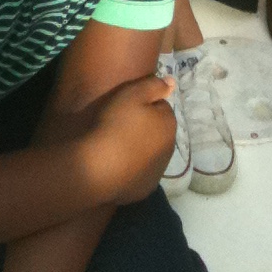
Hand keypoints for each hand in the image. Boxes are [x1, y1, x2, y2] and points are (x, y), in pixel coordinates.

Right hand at [78, 73, 176, 205]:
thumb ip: (154, 85)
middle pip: (158, 131)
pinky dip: (134, 167)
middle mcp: (170, 149)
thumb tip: (172, 83)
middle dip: (146, 126)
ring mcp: (158, 171)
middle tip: (122, 124)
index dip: (145, 104)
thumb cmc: (116, 125)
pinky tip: (119, 163)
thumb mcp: (133, 94)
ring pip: (151, 152)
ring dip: (141, 147)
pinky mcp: (145, 188)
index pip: (161, 107)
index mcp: (169, 124)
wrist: (99, 168)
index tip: (128, 106)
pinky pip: (142, 172)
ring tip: (119, 144)